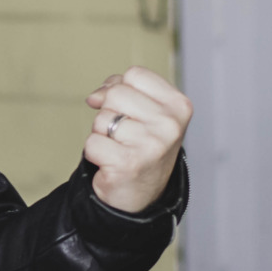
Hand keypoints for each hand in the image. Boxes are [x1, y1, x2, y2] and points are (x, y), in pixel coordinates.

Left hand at [83, 66, 192, 213]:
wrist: (141, 195)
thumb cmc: (141, 147)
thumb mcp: (144, 111)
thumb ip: (121, 90)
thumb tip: (95, 96)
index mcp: (179, 106)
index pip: (135, 74)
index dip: (120, 88)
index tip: (127, 109)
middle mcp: (170, 125)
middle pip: (116, 94)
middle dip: (109, 112)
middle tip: (123, 135)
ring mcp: (151, 145)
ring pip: (101, 119)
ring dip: (102, 134)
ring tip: (119, 149)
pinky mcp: (128, 164)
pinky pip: (92, 143)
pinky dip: (94, 153)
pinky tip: (111, 162)